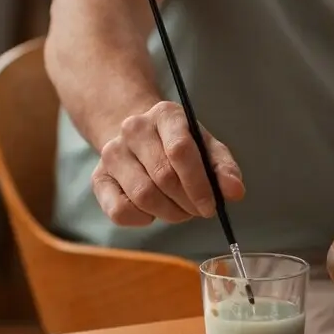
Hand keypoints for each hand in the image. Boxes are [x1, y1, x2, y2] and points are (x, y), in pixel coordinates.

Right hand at [91, 101, 244, 226]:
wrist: (140, 138)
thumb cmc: (180, 145)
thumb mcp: (207, 148)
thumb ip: (224, 168)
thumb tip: (235, 192)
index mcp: (165, 114)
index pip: (180, 150)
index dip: (198, 184)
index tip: (211, 206)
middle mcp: (133, 129)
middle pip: (164, 177)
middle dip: (187, 202)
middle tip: (199, 210)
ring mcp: (112, 153)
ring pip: (143, 196)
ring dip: (169, 213)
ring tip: (181, 210)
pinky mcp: (99, 178)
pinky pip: (119, 211)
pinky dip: (143, 219)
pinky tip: (153, 212)